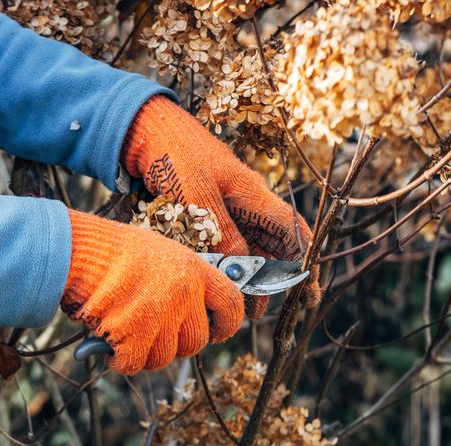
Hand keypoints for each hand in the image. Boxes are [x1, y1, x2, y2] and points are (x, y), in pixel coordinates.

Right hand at [61, 209, 243, 373]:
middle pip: (196, 341)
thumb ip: (181, 280)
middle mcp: (183, 294)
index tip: (217, 331)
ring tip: (128, 335)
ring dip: (145, 353)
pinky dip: (121, 361)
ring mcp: (159, 316)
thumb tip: (192, 311)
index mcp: (195, 270)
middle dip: (176, 344)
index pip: (231, 305)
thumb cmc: (113, 249)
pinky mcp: (133, 335)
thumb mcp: (160, 252)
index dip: (227, 324)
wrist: (78, 250)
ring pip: (164, 357)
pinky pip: (134, 363)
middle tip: (155, 334)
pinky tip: (111, 347)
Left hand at [121, 96, 319, 317]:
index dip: (303, 261)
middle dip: (271, 279)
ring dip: (245, 276)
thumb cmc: (172, 152)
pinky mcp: (203, 210)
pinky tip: (217, 282)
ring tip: (238, 305)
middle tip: (261, 312)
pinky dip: (223, 264)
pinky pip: (221, 243)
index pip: (290, 231)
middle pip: (270, 245)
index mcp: (252, 194)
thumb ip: (221, 232)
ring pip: (246, 247)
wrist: (141, 128)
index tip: (309, 291)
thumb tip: (241, 267)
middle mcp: (244, 201)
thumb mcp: (197, 194)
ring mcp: (224, 205)